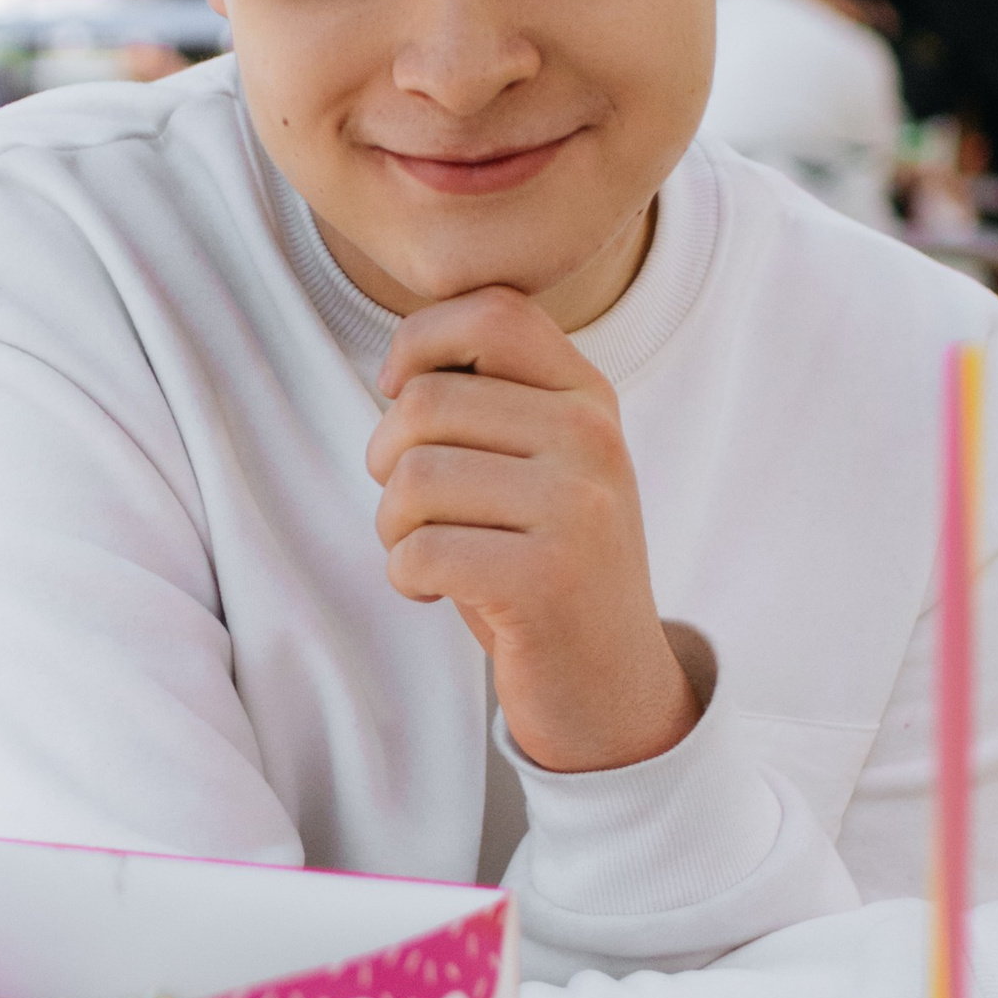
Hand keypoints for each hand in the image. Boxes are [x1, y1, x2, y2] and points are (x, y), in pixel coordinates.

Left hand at [368, 285, 698, 772]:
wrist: (611, 686)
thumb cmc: (543, 565)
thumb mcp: (538, 465)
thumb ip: (490, 404)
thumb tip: (400, 367)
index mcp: (588, 399)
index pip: (492, 311)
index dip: (419, 341)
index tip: (398, 393)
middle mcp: (593, 440)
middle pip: (425, 402)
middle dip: (386, 459)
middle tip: (409, 507)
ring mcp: (577, 509)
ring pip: (414, 479)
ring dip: (392, 526)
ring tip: (423, 552)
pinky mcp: (546, 581)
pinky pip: (420, 552)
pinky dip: (405, 577)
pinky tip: (434, 592)